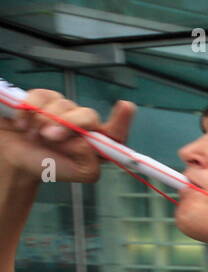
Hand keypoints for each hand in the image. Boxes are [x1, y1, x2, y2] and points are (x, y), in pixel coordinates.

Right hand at [0, 90, 134, 182]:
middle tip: (50, 137)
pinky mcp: (45, 98)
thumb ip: (89, 165)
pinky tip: (24, 123)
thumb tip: (84, 143)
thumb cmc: (48, 164)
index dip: (121, 120)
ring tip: (35, 136)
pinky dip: (31, 109)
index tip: (126, 106)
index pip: (115, 133)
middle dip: (69, 124)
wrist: (16, 156)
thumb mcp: (76, 173)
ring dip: (45, 121)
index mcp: (98, 144)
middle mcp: (85, 124)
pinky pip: (41, 96)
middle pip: (88, 116)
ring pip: (63, 105)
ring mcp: (66, 109)